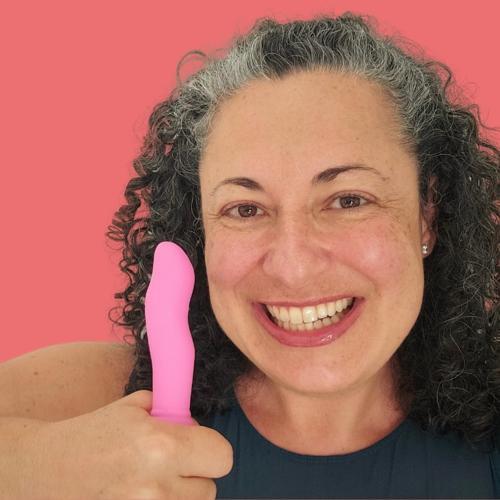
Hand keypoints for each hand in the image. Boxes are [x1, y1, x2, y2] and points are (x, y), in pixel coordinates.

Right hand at [24, 390, 232, 498]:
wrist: (47, 468)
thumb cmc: (92, 433)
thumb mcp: (134, 407)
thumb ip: (170, 413)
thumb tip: (192, 423)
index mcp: (162, 446)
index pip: (222, 456)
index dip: (212, 448)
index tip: (197, 445)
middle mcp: (158, 486)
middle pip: (210, 489)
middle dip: (197, 474)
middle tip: (173, 464)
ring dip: (181, 494)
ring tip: (154, 480)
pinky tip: (143, 492)